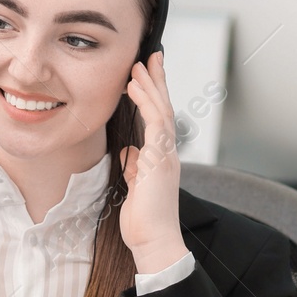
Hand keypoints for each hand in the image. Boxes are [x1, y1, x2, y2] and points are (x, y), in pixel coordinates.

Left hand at [119, 50, 186, 273]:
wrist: (154, 241)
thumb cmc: (144, 220)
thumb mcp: (135, 186)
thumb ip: (135, 166)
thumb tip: (129, 151)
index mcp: (162, 158)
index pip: (158, 119)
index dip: (153, 95)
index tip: (145, 74)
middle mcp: (168, 152)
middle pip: (165, 107)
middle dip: (157, 81)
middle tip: (151, 56)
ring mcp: (166, 154)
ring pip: (162, 110)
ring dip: (150, 85)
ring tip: (139, 65)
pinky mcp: (160, 158)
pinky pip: (155, 123)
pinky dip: (146, 102)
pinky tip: (135, 87)